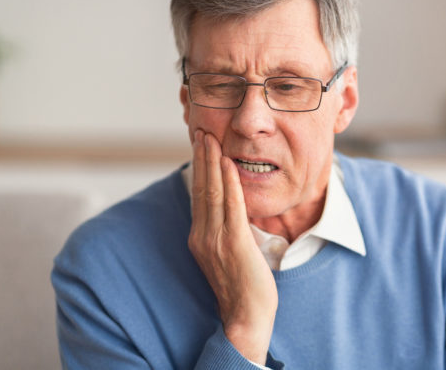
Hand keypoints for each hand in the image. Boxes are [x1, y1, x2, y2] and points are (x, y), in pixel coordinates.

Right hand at [188, 130, 277, 364]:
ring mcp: (215, 239)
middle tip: (201, 131)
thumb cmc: (242, 284)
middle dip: (201, 158)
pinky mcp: (233, 243)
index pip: (198, 195)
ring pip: (212, 193)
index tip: (200, 145)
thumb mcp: (228, 251)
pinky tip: (229, 164)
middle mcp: (203, 235)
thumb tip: (232, 206)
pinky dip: (229, 182)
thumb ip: (226, 228)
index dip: (199, 169)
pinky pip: (230, 206)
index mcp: (200, 237)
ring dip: (212, 163)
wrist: (246, 314)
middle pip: (201, 189)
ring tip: (210, 138)